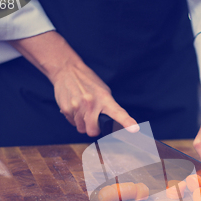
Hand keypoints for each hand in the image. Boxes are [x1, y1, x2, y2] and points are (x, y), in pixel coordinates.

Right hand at [10, 31, 138, 135]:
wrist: (67, 70)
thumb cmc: (88, 81)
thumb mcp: (103, 91)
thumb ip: (108, 107)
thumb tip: (114, 123)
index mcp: (105, 98)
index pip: (118, 113)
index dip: (126, 122)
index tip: (134, 129)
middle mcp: (91, 103)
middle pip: (93, 131)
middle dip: (93, 129)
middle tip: (93, 120)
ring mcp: (78, 106)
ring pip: (81, 128)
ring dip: (82, 123)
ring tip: (82, 110)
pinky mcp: (66, 108)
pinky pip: (72, 123)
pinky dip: (74, 118)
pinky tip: (75, 107)